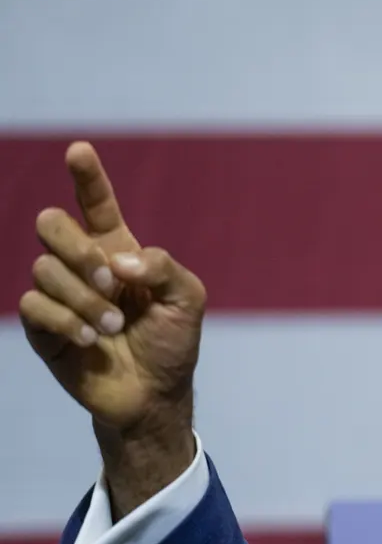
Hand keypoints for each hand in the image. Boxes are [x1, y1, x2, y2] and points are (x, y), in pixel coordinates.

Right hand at [19, 142, 206, 513]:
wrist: (154, 394)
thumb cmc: (171, 343)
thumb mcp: (186, 299)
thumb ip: (162, 267)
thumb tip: (119, 258)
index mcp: (118, 251)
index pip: (96, 205)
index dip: (87, 177)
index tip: (79, 150)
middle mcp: (83, 266)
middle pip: (52, 225)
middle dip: (77, 248)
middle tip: (111, 282)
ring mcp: (59, 295)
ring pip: (44, 270)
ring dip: (83, 298)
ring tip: (113, 327)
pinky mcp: (43, 327)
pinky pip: (33, 305)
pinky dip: (64, 319)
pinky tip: (89, 338)